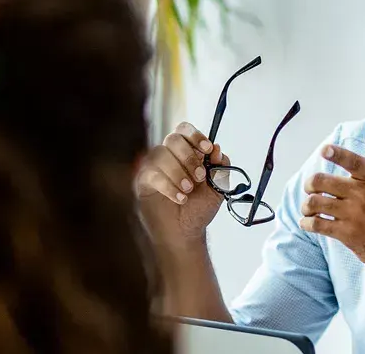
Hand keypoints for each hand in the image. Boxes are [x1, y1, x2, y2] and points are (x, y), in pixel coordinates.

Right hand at [136, 122, 229, 246]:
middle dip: (188, 157)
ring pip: (160, 153)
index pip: (185, 130)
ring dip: (178, 172)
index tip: (207, 148)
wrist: (185, 233)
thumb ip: (220, 169)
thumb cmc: (198, 210)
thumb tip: (218, 151)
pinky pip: (152, 173)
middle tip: (199, 177)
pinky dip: (169, 186)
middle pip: (173, 138)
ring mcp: (154, 167)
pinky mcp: (143, 181)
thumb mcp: (218, 189)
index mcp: (187, 152)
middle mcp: (169, 155)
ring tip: (188, 190)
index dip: (196, 135)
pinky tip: (179, 198)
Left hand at [302, 120, 364, 282]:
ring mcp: (356, 215)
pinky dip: (307, 223)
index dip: (336, 154)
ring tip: (309, 208)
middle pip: (321, 181)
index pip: (353, 161)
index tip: (324, 150)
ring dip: (306, 205)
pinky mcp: (348, 235)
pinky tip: (310, 223)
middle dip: (310, 185)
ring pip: (315, 202)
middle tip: (311, 190)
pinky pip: (316, 224)